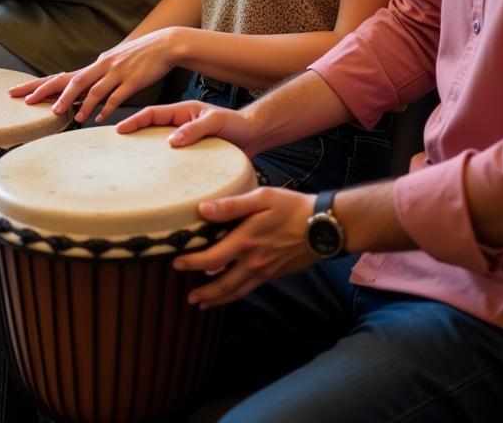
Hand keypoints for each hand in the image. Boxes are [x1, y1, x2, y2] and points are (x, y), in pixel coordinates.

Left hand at [10, 29, 178, 122]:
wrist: (165, 44)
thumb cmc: (140, 56)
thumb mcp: (116, 62)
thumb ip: (101, 74)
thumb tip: (88, 89)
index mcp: (97, 64)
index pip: (64, 76)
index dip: (41, 85)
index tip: (22, 93)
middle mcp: (102, 67)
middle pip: (72, 81)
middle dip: (49, 93)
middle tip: (29, 104)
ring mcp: (117, 73)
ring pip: (93, 90)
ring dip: (79, 105)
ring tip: (66, 118)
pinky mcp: (132, 81)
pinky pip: (116, 96)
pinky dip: (106, 108)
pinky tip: (98, 118)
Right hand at [116, 100, 256, 153]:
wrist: (256, 136)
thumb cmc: (238, 126)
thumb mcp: (217, 122)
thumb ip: (196, 129)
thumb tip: (172, 140)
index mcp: (183, 111)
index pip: (153, 114)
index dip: (134, 120)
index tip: (119, 129)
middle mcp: (181, 125)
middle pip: (150, 128)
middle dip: (132, 133)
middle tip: (115, 146)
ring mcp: (186, 139)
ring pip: (158, 144)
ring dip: (144, 150)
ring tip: (128, 162)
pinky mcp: (193, 154)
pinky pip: (172, 159)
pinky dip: (160, 164)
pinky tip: (154, 176)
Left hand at [173, 187, 316, 307]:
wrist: (325, 226)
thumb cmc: (292, 207)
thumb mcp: (262, 197)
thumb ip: (232, 205)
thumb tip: (203, 209)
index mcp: (246, 241)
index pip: (213, 258)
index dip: (192, 263)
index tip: (177, 264)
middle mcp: (253, 261)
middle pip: (223, 284)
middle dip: (205, 293)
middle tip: (189, 299)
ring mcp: (266, 271)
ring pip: (238, 291)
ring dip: (219, 299)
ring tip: (204, 304)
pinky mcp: (276, 273)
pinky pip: (251, 288)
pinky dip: (237, 294)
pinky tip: (232, 293)